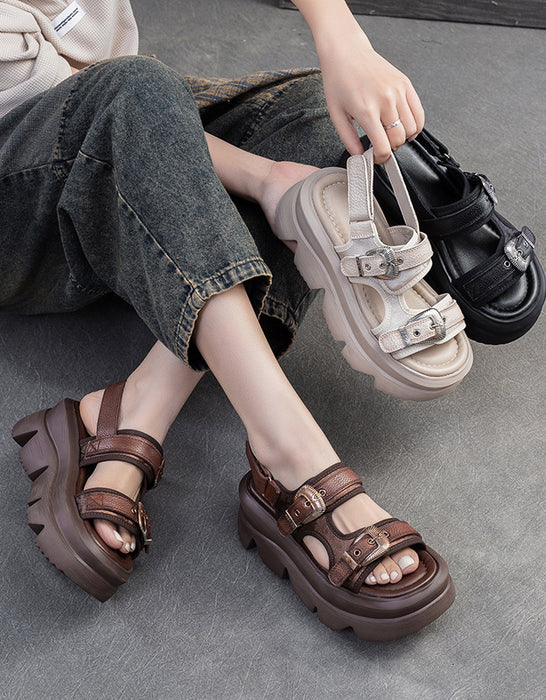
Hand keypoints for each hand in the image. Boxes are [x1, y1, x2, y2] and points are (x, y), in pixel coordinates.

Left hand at [318, 30, 424, 161]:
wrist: (346, 52)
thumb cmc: (339, 80)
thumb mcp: (336, 114)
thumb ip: (348, 139)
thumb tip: (358, 156)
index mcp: (366, 111)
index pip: (383, 146)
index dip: (381, 158)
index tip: (377, 158)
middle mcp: (385, 101)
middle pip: (399, 139)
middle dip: (391, 148)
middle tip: (382, 145)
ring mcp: (398, 91)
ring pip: (412, 128)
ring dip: (404, 137)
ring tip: (392, 135)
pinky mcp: (405, 84)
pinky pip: (419, 113)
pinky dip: (416, 125)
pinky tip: (405, 127)